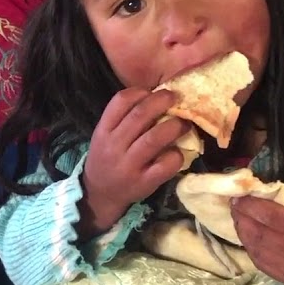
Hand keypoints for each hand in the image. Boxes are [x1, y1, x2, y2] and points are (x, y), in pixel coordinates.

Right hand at [79, 89, 187, 236]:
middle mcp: (114, 146)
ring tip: (183, 123)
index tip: (153, 91)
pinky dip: (176, 154)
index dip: (140, 92)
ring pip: (154, 139)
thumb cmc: (108, 158)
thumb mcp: (106, 136)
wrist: (100, 193)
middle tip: (174, 97)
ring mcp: (129, 165)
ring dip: (174, 126)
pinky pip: (165, 165)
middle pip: (139, 116)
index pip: (120, 101)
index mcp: (103, 130)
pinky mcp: (144, 182)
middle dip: (161, 102)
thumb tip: (156, 97)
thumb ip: (124, 119)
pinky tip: (178, 152)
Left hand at [232, 196, 283, 284]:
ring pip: (257, 250)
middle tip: (234, 206)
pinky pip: (261, 264)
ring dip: (243, 233)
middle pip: (260, 234)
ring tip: (238, 220)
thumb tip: (258, 194)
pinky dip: (251, 249)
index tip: (237, 197)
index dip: (250, 206)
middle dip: (242, 218)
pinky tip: (248, 237)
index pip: (270, 217)